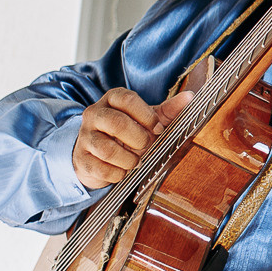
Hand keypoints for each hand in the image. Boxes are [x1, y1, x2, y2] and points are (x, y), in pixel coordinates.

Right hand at [72, 87, 193, 188]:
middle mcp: (95, 114)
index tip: (157, 129)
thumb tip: (190, 97)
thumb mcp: (147, 119)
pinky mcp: (81, 159)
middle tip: (146, 146)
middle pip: (116, 123)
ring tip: (135, 161)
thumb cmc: (127, 134)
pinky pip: (101, 169)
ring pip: (107, 149)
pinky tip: (122, 170)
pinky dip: (117, 174)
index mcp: (112, 99)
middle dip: (138, 139)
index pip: (127, 99)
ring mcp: (85, 137)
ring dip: (128, 159)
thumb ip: (168, 110)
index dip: (146, 116)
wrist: (97, 155)